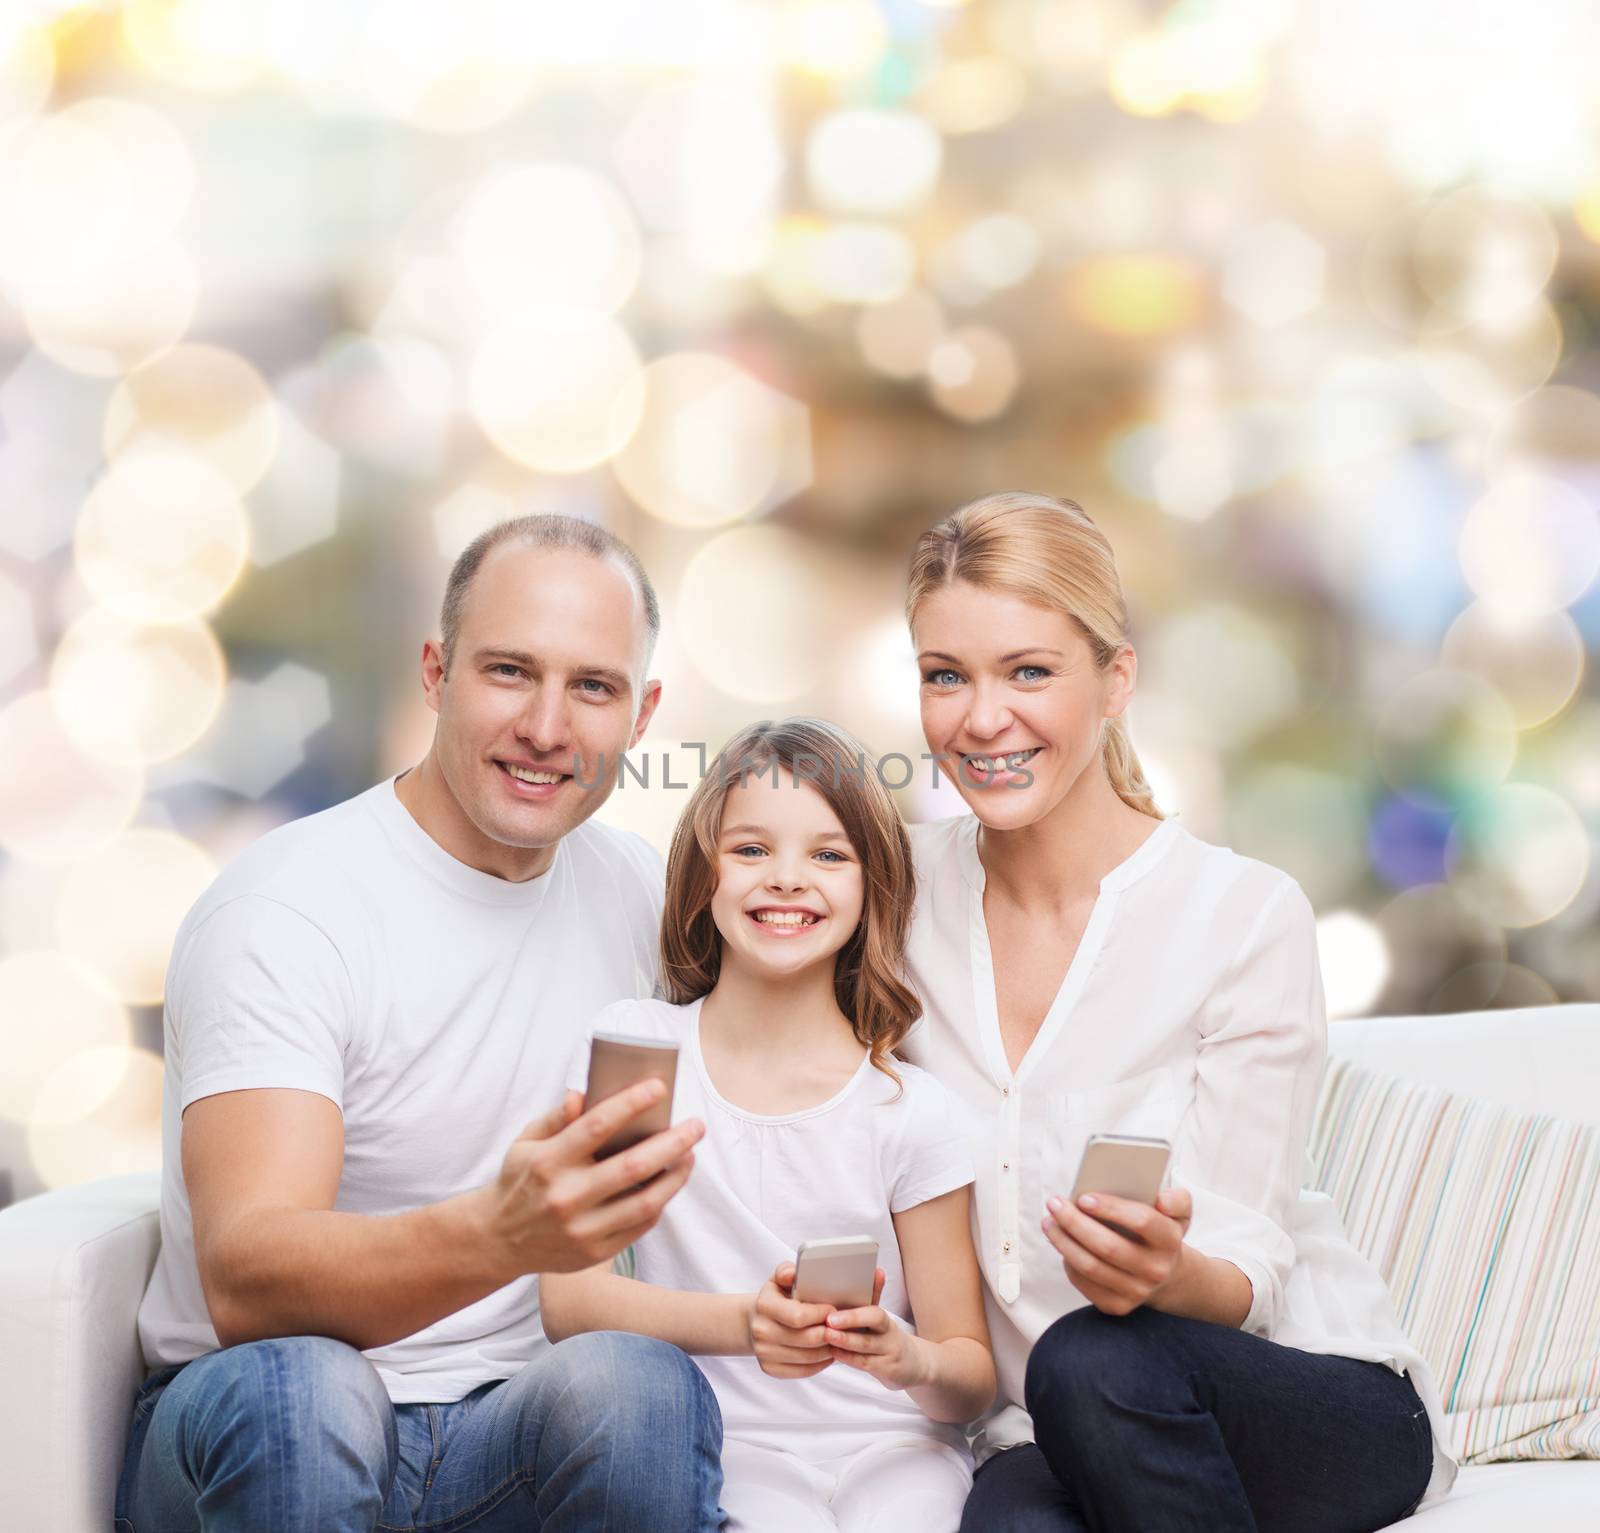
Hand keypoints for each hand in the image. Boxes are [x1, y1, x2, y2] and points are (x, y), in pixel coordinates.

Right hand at [477, 1085, 703, 1277]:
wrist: (497, 1240)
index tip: (659, 1087)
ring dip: (675, 1176)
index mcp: (547, 1162)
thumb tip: (583, 1094)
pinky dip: (660, 1202)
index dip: (631, 1104)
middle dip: (671, 1142)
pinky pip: (639, 1226)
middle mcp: (565, 1197)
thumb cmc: (519, 1180)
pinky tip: (670, 1183)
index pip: (596, 1126)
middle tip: (696, 1125)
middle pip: (631, 1167)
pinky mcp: (594, 1252)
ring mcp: (581, 1229)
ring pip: (644, 1202)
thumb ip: (555, 1117)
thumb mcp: (525, 1142)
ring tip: (690, 1154)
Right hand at [749, 1262, 835, 1378]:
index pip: (799, 1316)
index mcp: (764, 1306)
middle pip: (807, 1339)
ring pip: (809, 1357)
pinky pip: (803, 1371)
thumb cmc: (775, 1297)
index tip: (834, 1309)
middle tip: (843, 1327)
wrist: (753, 1322)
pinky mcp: (770, 1369)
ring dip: (829, 1349)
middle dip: (830, 1333)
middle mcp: (762, 1331)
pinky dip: (820, 1364)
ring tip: (839, 1339)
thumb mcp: (778, 1279)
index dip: (821, 1314)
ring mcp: (765, 1353)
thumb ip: (787, 1271)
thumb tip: (793, 1274)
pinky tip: (828, 1352)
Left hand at [821, 1268, 924, 1389]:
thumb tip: (876, 1270)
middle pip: (875, 1321)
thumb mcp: (881, 1321)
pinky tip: (834, 1353)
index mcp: (885, 1320)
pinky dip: (849, 1358)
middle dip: (851, 1319)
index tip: (835, 1309)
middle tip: (829, 1320)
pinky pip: (866, 1363)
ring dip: (845, 1340)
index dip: (857, 1309)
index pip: (875, 1310)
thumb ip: (873, 1298)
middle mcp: (889, 1334)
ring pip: (867, 1345)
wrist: (914, 1365)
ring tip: (827, 1335)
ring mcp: (889, 1353)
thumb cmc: (888, 1339)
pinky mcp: (887, 1370)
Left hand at [1042, 1187, 1192, 1315]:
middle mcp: (1156, 1270)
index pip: (1142, 1221)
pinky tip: (1060, 1243)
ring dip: (1063, 1242)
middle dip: (1075, 1223)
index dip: (1111, 1208)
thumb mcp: (1178, 1212)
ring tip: (1048, 1222)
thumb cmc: (1160, 1231)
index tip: (1083, 1197)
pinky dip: (1068, 1261)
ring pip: (1091, 1267)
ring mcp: (1137, 1292)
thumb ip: (1176, 1199)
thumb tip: (1161, 1200)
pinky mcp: (1118, 1306)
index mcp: (1170, 1240)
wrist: (1165, 1274)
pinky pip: (1084, 1283)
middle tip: (1053, 1204)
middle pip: (1108, 1247)